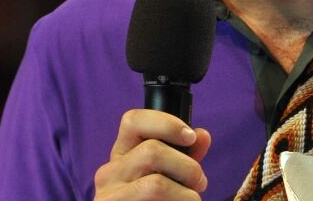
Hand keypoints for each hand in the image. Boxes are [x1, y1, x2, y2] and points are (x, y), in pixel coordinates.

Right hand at [93, 109, 212, 199]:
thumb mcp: (166, 177)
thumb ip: (184, 157)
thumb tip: (203, 135)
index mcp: (121, 156)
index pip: (132, 120)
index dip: (166, 123)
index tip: (191, 137)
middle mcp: (109, 173)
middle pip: (152, 151)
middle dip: (188, 166)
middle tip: (200, 182)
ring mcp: (109, 198)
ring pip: (156, 183)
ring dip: (186, 194)